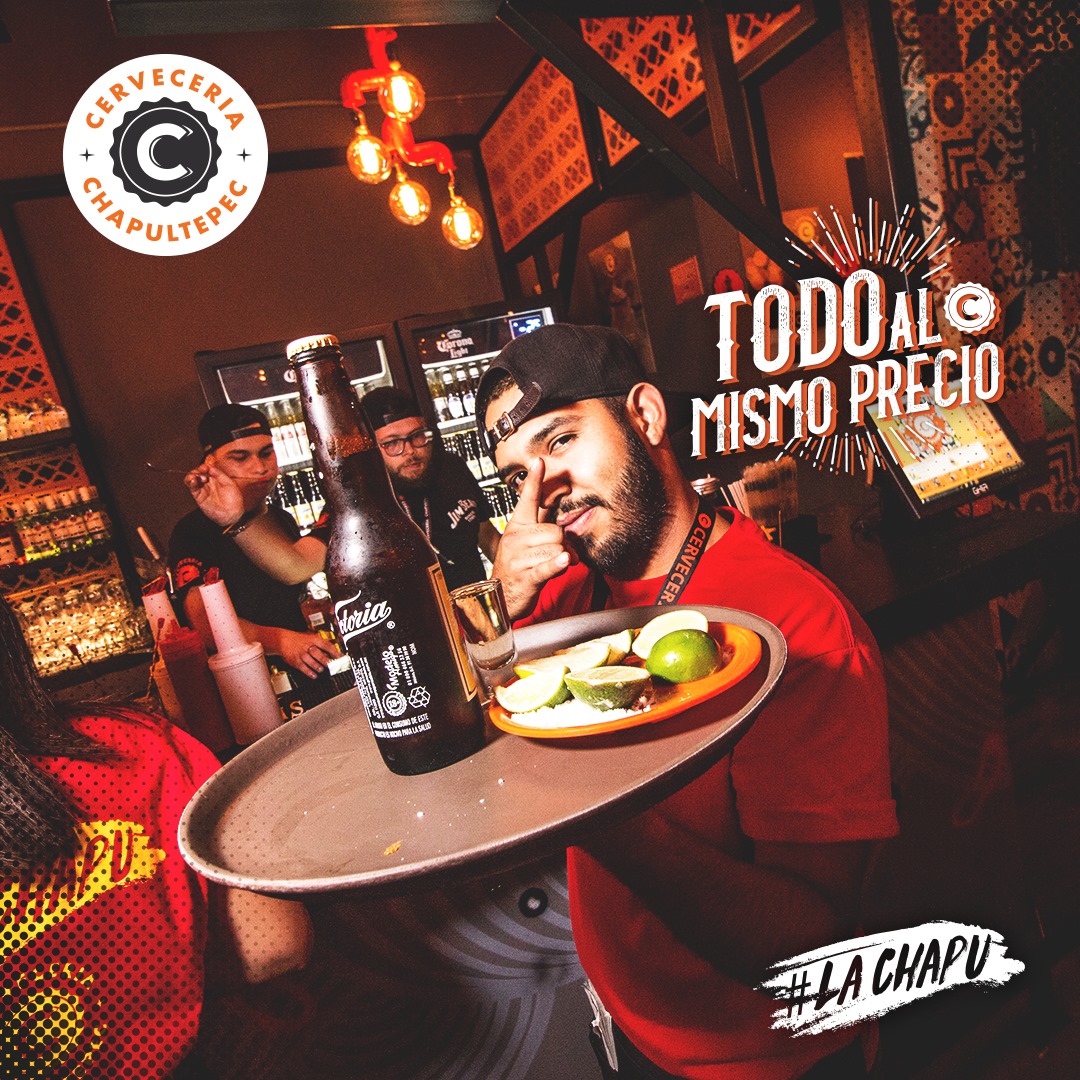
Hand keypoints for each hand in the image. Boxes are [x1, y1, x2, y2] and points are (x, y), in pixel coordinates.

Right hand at [184, 461, 247, 527]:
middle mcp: (208, 482)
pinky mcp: (199, 496)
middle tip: (202, 472)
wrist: (232, 513)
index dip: (204, 466)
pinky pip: (192, 488)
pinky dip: (191, 482)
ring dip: (192, 475)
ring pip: (192, 479)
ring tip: (197, 477)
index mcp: (216, 478)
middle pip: (198, 472)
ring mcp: (203, 489)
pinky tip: (193, 481)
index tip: (205, 467)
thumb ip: (219, 474)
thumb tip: (209, 467)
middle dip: (198, 470)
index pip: (207, 469)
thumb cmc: (234, 499)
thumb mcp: (229, 483)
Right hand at [276, 630, 340, 678]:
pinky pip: (304, 668)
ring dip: (319, 668)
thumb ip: (320, 644)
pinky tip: (314, 675)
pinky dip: (310, 673)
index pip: (327, 645)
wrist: (283, 640)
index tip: (341, 657)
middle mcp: (308, 647)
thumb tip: (333, 652)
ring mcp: (302, 654)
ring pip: (313, 663)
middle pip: (320, 655)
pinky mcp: (296, 661)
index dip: (335, 652)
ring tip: (322, 670)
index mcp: (314, 639)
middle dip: (326, 661)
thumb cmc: (298, 639)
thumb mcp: (310, 637)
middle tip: (332, 666)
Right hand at [490, 458, 569, 620]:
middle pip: (555, 530)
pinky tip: (563, 562)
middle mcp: (517, 539)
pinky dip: (557, 564)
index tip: (539, 462)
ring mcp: (520, 558)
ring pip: (557, 548)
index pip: (527, 499)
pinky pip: (547, 565)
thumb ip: (541, 526)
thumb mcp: (523, 542)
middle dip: (562, 543)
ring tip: (550, 565)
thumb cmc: (514, 568)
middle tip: (557, 553)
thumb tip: (559, 512)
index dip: (534, 480)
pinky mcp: (527, 576)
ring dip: (561, 558)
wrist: (498, 596)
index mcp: (517, 527)